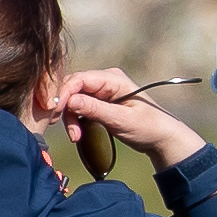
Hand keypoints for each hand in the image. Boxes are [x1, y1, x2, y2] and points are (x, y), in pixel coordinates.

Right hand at [61, 69, 207, 171]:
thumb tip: (70, 101)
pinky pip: (78, 107)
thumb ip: (96, 109)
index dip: (64, 94)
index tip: (55, 112)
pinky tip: (77, 134)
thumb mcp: (122, 120)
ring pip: (72, 99)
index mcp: (112, 79)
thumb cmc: (148, 127)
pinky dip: (75, 120)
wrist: (161, 137)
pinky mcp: (98, 102)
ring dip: (70, 118)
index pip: (79, 79)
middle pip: (72, 88)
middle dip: (65, 108)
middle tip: (67, 130)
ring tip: (76, 137)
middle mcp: (104, 80)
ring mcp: (101, 91)